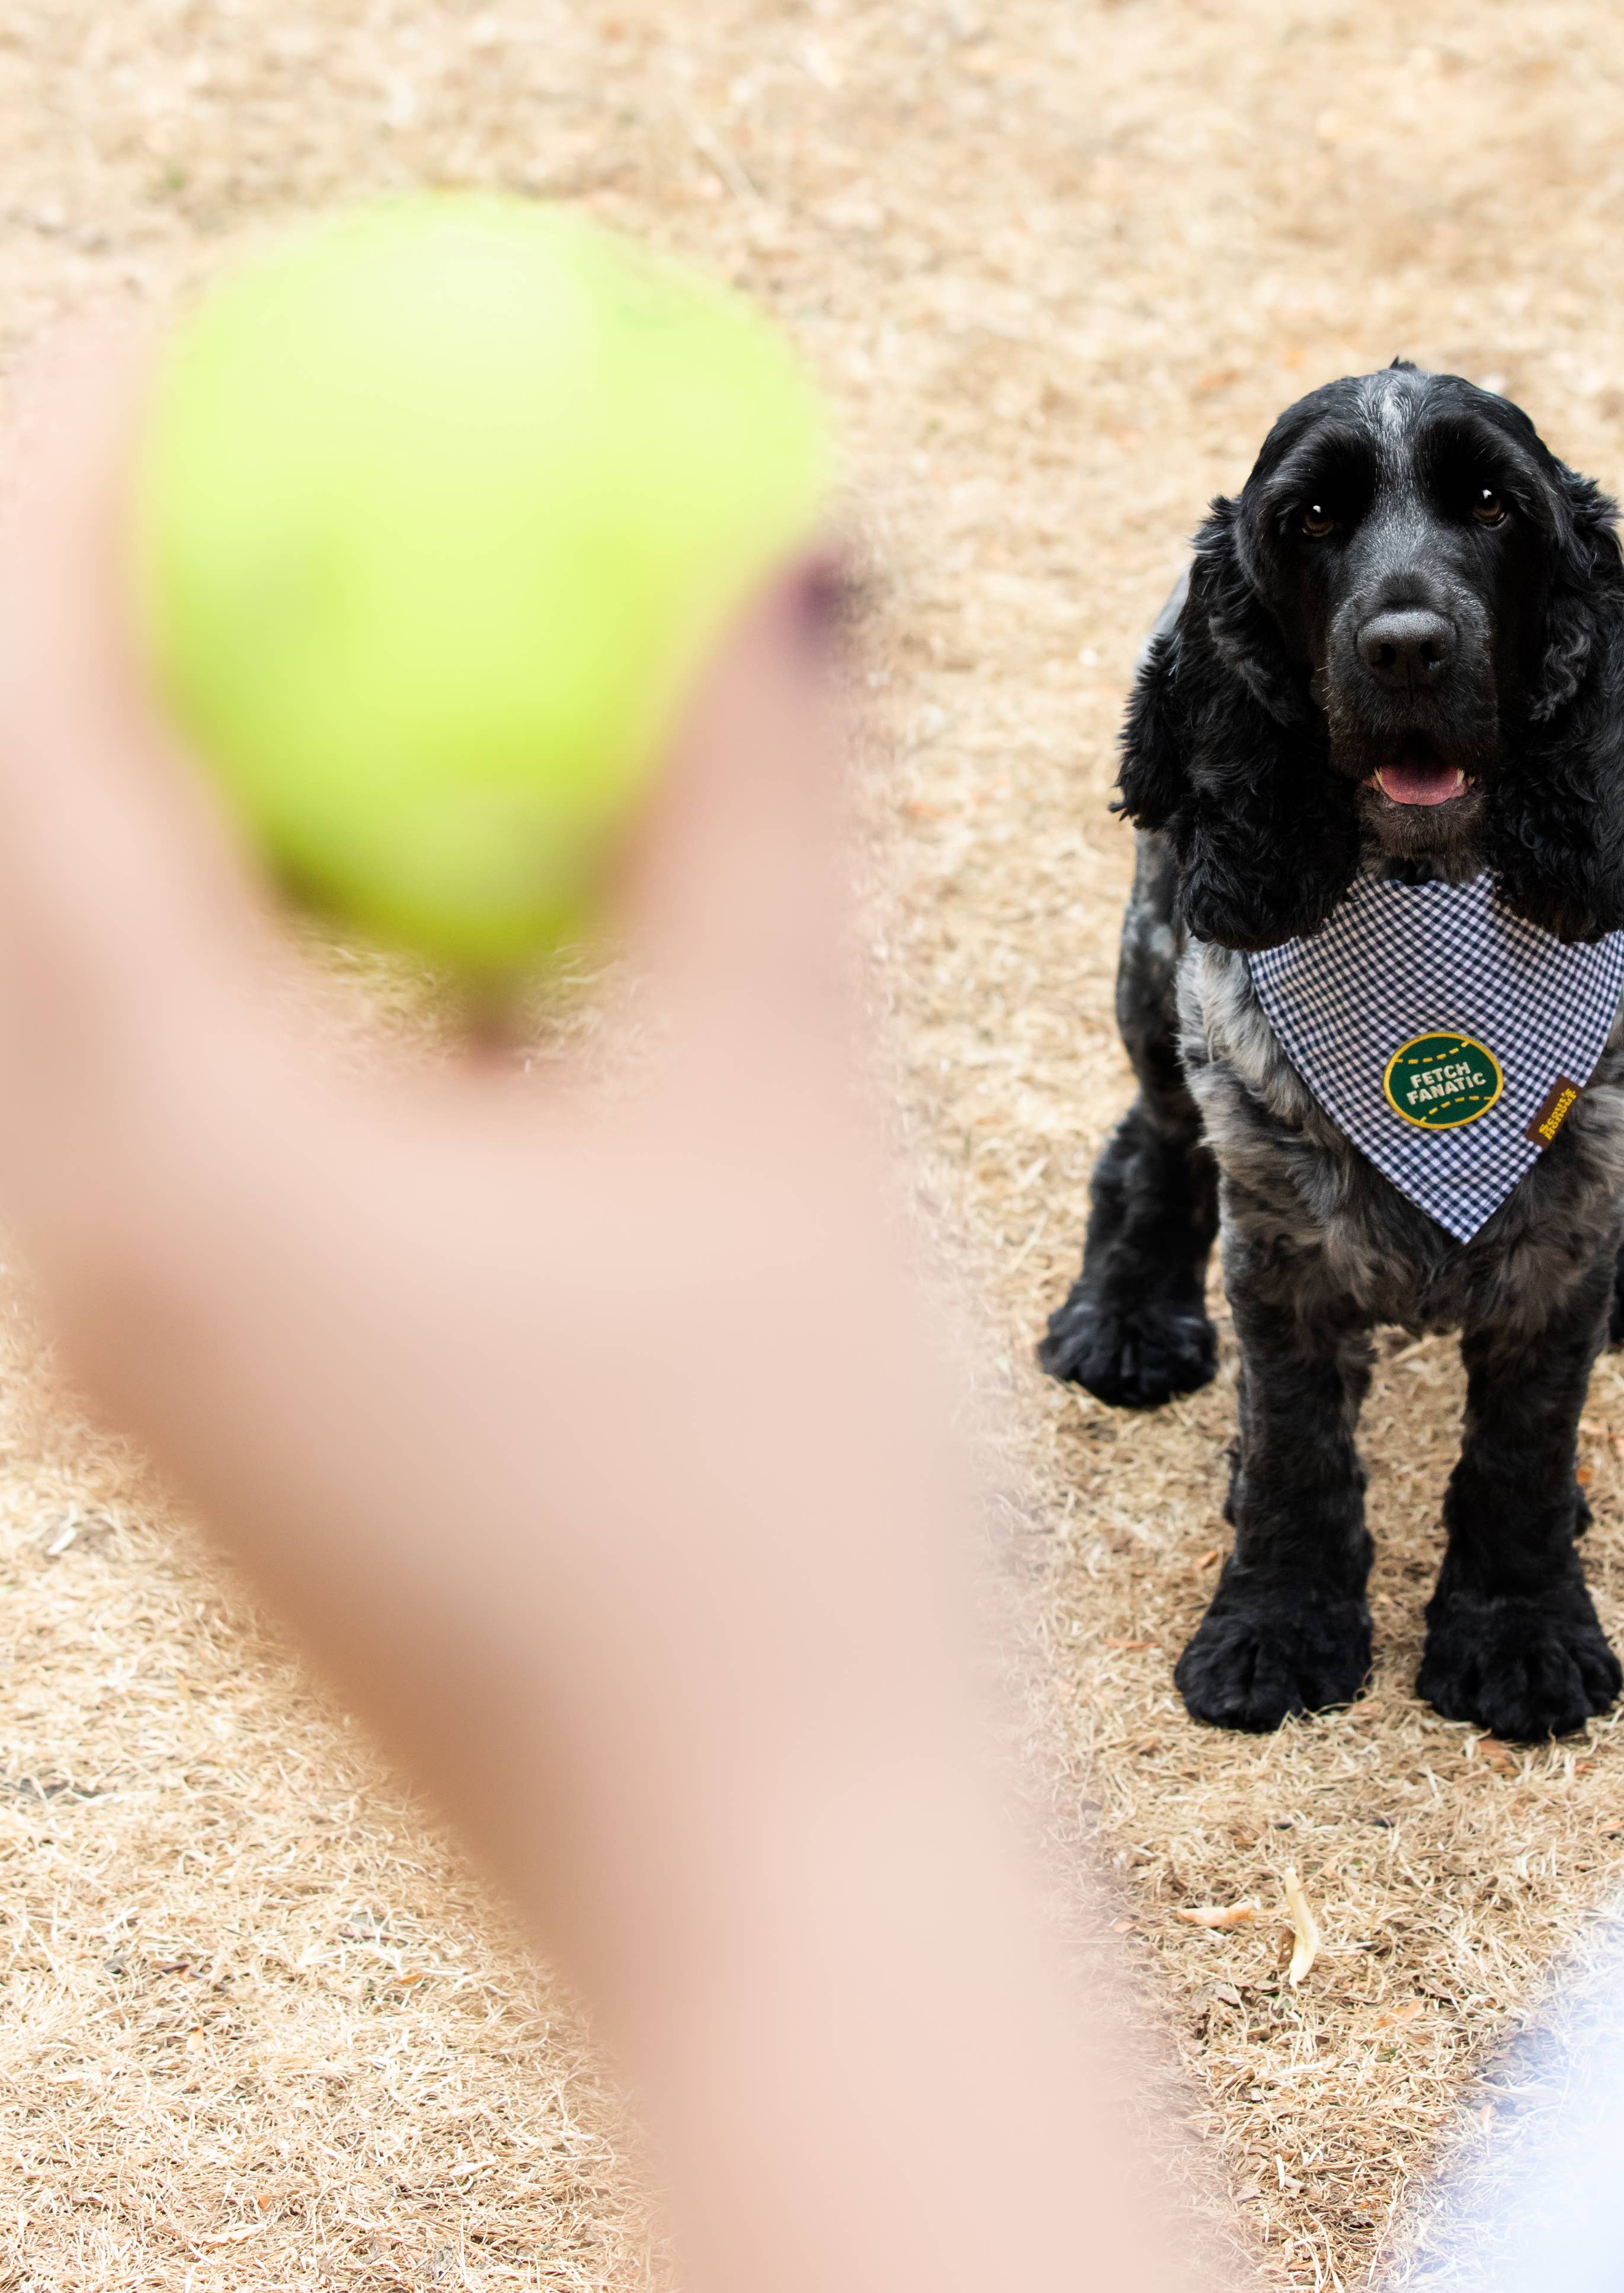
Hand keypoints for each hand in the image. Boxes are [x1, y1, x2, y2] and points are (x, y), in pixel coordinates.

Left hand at [0, 323, 1216, 2292]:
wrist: (774, 1886)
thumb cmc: (779, 1540)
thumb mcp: (784, 1119)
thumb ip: (762, 808)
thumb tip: (798, 541)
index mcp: (169, 1167)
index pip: (22, 731)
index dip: (71, 482)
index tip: (199, 326)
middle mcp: (100, 1261)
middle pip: (25, 854)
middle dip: (124, 624)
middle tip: (281, 470)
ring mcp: (163, 1359)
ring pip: (110, 1000)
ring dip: (220, 817)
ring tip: (387, 694)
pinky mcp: (258, 1419)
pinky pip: (214, 1123)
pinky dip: (303, 981)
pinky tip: (470, 964)